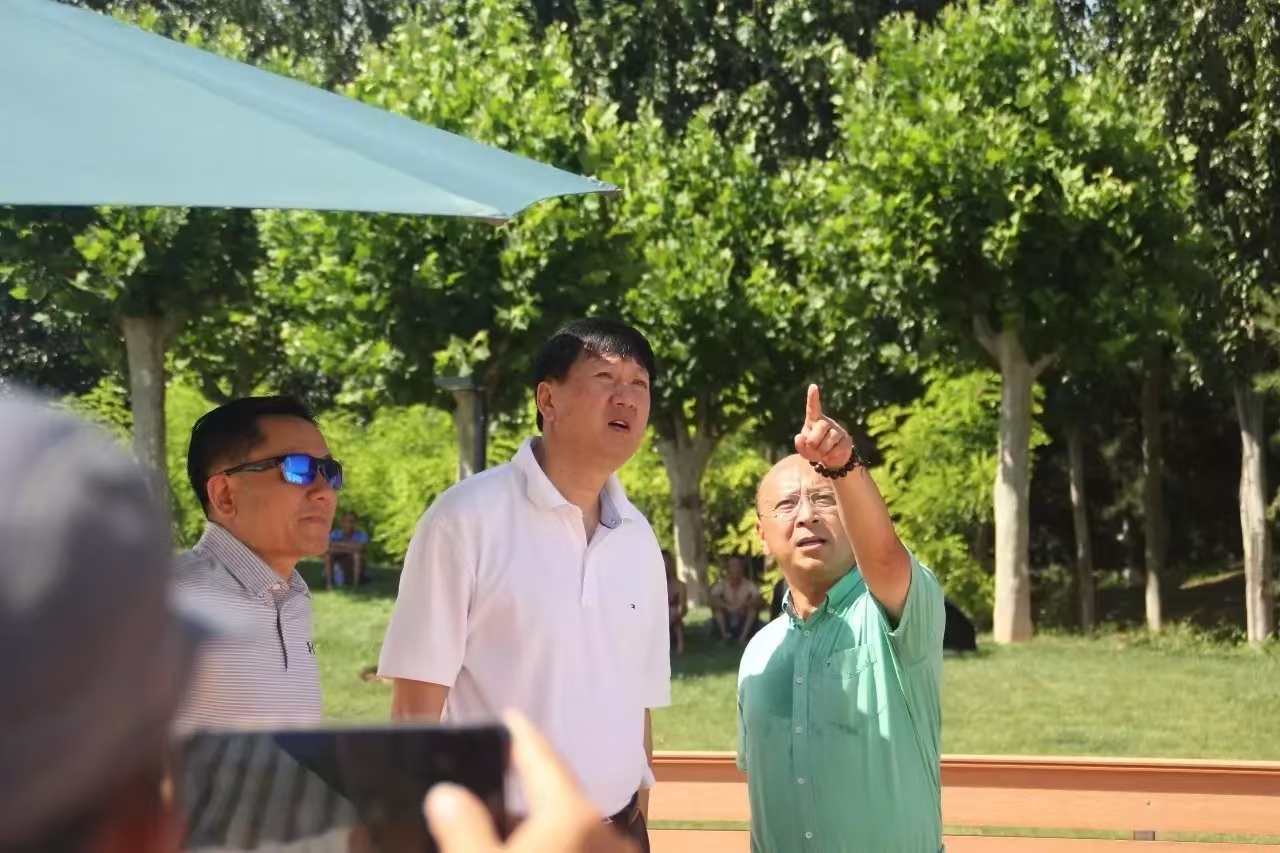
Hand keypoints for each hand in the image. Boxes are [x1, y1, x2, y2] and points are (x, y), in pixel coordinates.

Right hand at [425, 712, 637, 852]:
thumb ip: (462, 828)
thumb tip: (445, 795)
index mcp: (569, 818)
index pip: (541, 758)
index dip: (522, 734)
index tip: (512, 715)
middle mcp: (601, 833)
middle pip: (560, 793)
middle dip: (531, 780)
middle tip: (504, 765)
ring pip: (572, 824)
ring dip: (542, 819)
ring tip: (508, 819)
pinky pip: (579, 844)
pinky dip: (556, 839)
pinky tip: (532, 845)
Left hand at [794, 384, 852, 469]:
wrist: (831, 460)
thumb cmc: (815, 450)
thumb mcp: (804, 450)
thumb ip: (799, 444)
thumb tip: (800, 436)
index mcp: (813, 421)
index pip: (813, 408)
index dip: (813, 397)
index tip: (813, 386)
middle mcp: (826, 422)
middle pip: (821, 426)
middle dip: (814, 440)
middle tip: (812, 447)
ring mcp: (837, 430)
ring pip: (830, 438)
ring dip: (822, 450)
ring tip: (822, 453)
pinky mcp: (846, 439)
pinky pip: (838, 447)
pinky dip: (831, 455)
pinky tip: (831, 455)